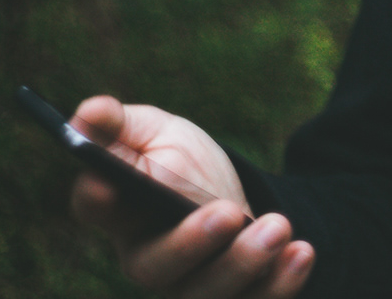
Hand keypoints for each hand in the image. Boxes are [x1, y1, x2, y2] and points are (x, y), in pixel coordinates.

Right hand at [69, 96, 314, 296]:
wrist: (232, 195)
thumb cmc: (182, 164)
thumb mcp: (156, 134)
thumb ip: (121, 126)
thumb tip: (89, 110)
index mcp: (119, 211)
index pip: (96, 206)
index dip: (97, 198)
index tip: (108, 185)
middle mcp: (147, 259)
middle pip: (155, 266)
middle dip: (191, 242)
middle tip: (228, 213)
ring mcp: (188, 288)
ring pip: (206, 294)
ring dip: (244, 263)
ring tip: (279, 226)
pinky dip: (279, 284)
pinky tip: (301, 252)